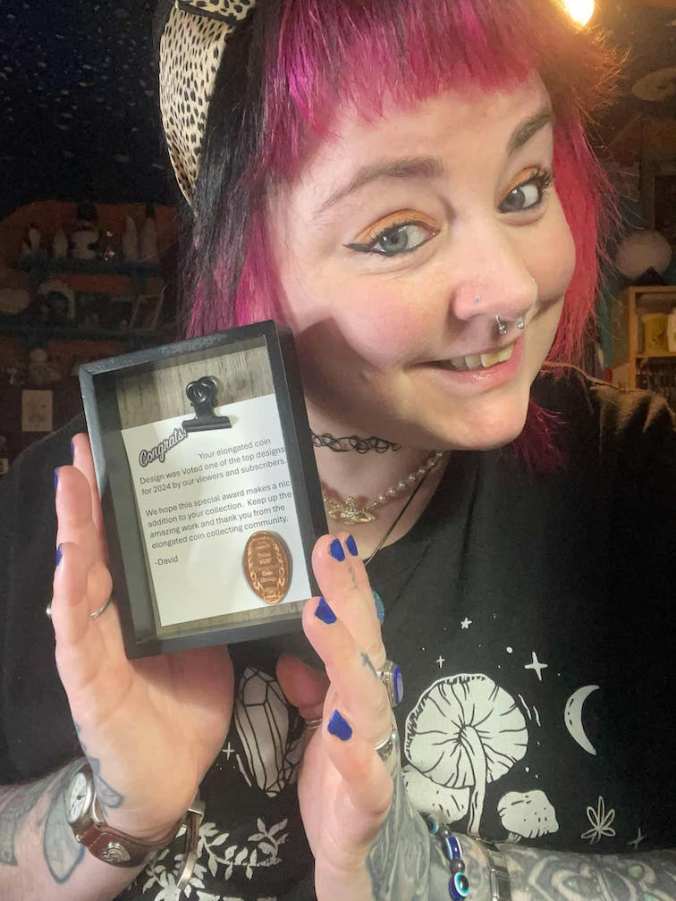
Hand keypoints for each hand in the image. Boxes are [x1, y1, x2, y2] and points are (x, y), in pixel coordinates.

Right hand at [51, 434, 233, 840]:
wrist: (168, 776)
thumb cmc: (186, 705)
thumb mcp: (206, 638)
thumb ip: (208, 597)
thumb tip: (242, 549)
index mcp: (139, 604)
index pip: (124, 541)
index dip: (116, 498)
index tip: (114, 451)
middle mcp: (110, 615)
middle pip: (94, 547)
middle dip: (87, 496)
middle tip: (84, 445)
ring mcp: (93, 645)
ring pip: (77, 577)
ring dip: (73, 529)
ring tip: (71, 482)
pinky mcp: (88, 679)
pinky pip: (76, 633)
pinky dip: (70, 594)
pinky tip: (68, 561)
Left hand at [277, 533, 394, 899]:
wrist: (353, 850)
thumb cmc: (337, 776)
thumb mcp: (320, 721)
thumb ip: (312, 683)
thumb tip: (291, 653)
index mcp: (355, 690)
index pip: (354, 627)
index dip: (346, 584)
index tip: (332, 540)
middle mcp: (370, 711)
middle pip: (363, 647)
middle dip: (347, 598)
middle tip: (327, 550)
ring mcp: (374, 753)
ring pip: (367, 698)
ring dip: (344, 655)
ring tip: (318, 615)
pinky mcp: (367, 800)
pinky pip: (365, 774)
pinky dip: (354, 749)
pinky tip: (338, 723)